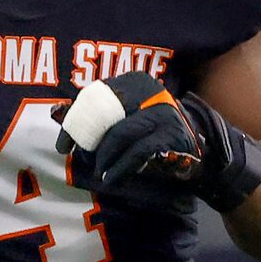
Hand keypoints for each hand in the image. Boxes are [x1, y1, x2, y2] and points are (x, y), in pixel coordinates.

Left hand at [55, 72, 260, 212]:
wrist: (204, 158)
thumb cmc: (158, 139)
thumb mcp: (129, 123)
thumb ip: (99, 117)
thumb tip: (56, 112)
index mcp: (138, 82)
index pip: (96, 96)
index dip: (75, 120)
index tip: (62, 144)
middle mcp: (152, 92)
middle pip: (105, 113)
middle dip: (85, 139)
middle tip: (73, 157)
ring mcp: (165, 113)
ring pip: (120, 133)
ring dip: (104, 157)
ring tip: (99, 172)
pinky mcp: (174, 136)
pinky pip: (138, 152)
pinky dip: (120, 168)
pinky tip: (112, 178)